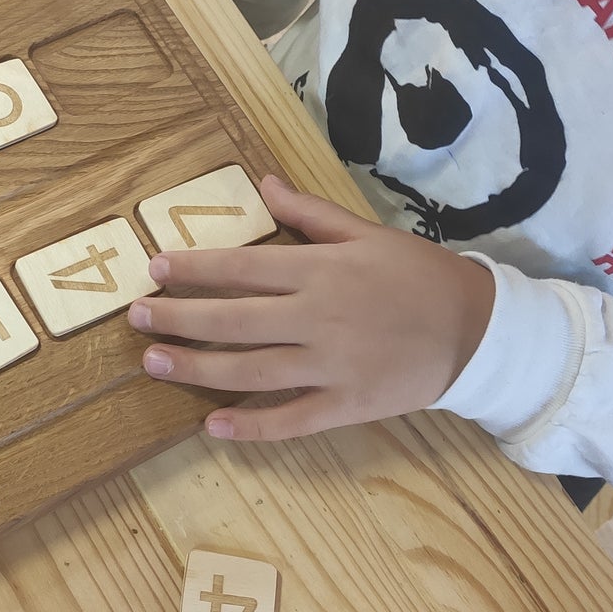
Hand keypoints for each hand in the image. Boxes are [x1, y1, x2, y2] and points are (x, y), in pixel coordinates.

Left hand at [127, 175, 495, 441]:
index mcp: (321, 270)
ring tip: (154, 363)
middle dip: (178, 319)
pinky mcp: (345, 405)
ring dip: (196, 368)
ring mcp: (330, 366)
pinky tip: (211, 426)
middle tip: (135, 319)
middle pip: (233, 321)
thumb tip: (263, 184)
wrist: (476, 330)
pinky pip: (289, 420)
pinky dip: (249, 427)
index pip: (243, 268)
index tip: (155, 269)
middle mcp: (317, 317)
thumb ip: (311, 213)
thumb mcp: (367, 233)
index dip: (194, 269)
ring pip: (249, 371)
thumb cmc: (418, 275)